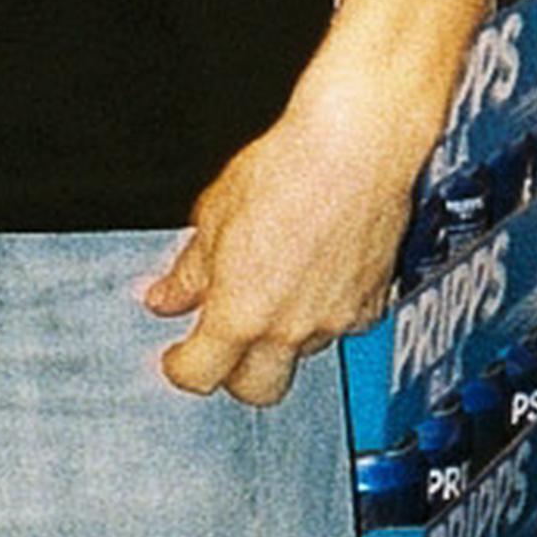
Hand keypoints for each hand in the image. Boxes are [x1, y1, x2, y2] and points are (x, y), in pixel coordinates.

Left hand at [140, 56, 447, 406]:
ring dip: (280, 338)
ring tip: (272, 290)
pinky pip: (340, 327)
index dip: (180, 367)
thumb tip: (164, 297)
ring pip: (300, 354)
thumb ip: (189, 271)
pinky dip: (322, 314)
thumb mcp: (214, 216)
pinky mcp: (371, 302)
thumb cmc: (289, 168)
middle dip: (234, 377)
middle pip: (257, 391)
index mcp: (241, 312)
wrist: (357, 145)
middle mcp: (290, 327)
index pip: (200, 374)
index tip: (177, 355)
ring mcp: (336, 319)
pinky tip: (313, 278)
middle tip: (222, 345)